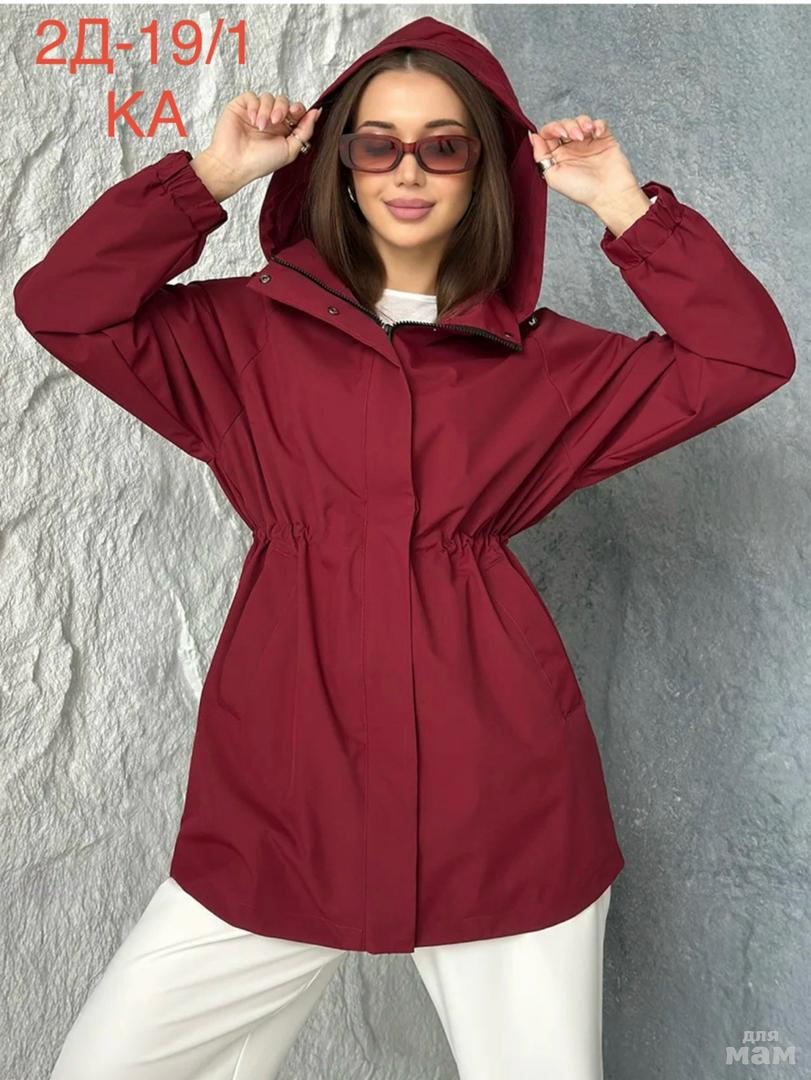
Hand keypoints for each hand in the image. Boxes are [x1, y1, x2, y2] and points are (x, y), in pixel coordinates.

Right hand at [192, 91, 322, 199]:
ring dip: (267, 110)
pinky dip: (255, 106)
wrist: (235, 164)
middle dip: (283, 108)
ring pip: (269, 97)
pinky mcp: (241, 107)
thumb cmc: (260, 162)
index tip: (297, 113)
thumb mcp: (290, 149)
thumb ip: (305, 131)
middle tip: (277, 121)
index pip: (295, 111)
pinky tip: (253, 120)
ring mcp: (255, 113)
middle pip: (283, 101)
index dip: (298, 109)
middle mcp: (270, 121)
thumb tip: (316, 113)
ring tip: (261, 126)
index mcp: (283, 131)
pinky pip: (252, 96)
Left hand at [527, 114, 642, 211]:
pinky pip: (599, 123)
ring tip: (585, 134)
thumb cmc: (582, 190)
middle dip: (566, 126)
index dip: (551, 129)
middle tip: (573, 135)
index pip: (549, 135)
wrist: (609, 192)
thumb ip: (541, 156)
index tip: (558, 134)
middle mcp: (572, 149)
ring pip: (580, 121)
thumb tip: (533, 137)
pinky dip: (597, 125)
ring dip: (581, 123)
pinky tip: (596, 133)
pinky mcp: (604, 139)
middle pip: (563, 125)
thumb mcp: (553, 176)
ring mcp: (588, 143)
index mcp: (558, 156)